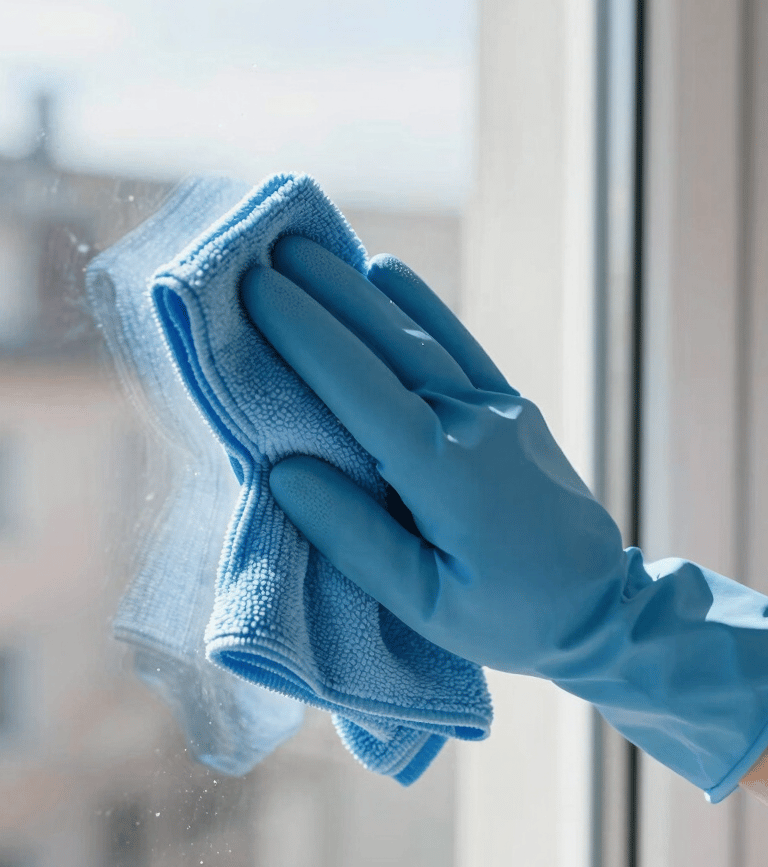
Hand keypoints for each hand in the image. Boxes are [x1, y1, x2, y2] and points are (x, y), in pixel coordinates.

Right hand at [240, 235, 628, 676]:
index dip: (306, 335)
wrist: (600, 610)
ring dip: (361, 288)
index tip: (257, 290)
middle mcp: (474, 423)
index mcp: (445, 472)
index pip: (361, 388)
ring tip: (311, 249)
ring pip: (420, 335)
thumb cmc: (507, 618)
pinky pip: (460, 344)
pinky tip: (388, 274)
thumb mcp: (425, 603)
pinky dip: (420, 306)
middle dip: (322, 292)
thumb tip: (284, 469)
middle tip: (265, 251)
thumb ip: (354, 537)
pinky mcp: (513, 409)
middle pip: (386, 344)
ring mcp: (499, 409)